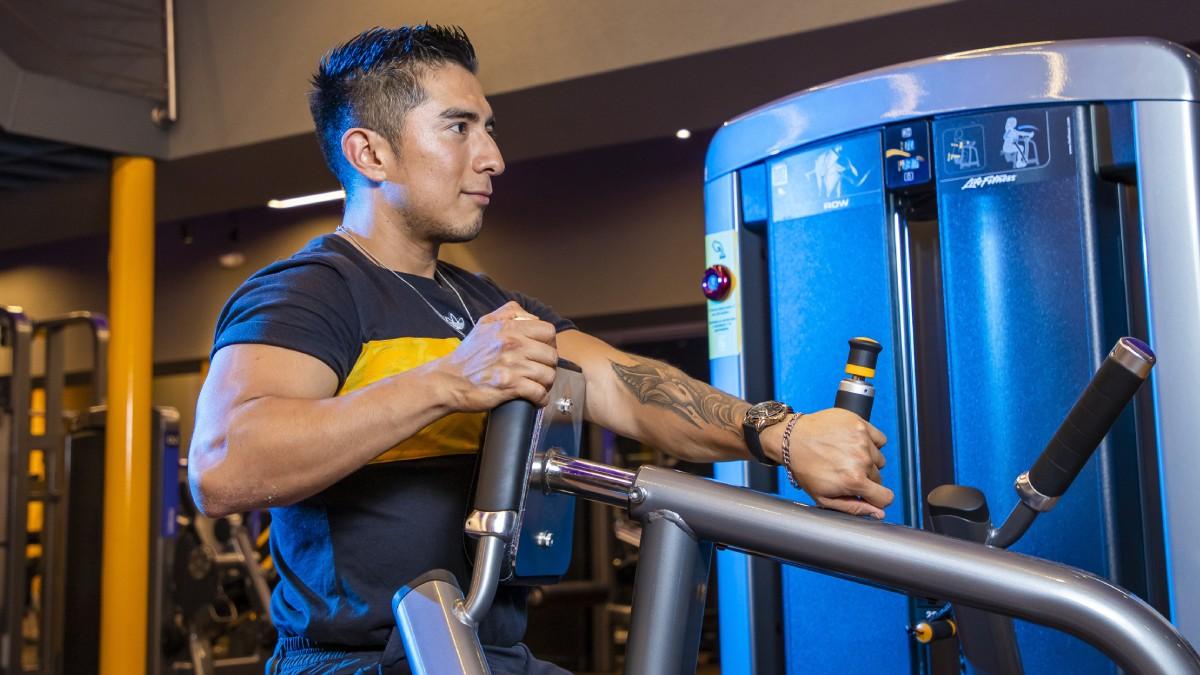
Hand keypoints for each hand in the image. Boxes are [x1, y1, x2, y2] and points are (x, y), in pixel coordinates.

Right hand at [431, 301, 557, 410]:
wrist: (448, 380)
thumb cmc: (468, 355)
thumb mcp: (485, 324)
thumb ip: (509, 313)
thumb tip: (530, 316)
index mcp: (509, 327)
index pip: (548, 331)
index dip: (549, 343)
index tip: (542, 352)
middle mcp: (513, 344)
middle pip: (551, 355)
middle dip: (548, 366)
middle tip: (540, 371)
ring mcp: (512, 365)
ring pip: (548, 375)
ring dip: (546, 384)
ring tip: (537, 385)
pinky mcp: (510, 386)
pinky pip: (539, 393)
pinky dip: (540, 398)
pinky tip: (535, 398)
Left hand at [761, 408, 891, 518]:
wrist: (790, 439)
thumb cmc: (804, 469)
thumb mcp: (824, 497)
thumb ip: (854, 508)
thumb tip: (880, 513)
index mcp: (854, 480)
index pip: (886, 497)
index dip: (877, 499)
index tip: (866, 494)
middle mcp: (862, 459)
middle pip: (879, 477)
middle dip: (865, 478)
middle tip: (844, 471)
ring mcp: (862, 440)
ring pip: (878, 458)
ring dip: (867, 459)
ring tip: (845, 456)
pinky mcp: (859, 424)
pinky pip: (879, 439)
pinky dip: (871, 442)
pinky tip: (853, 444)